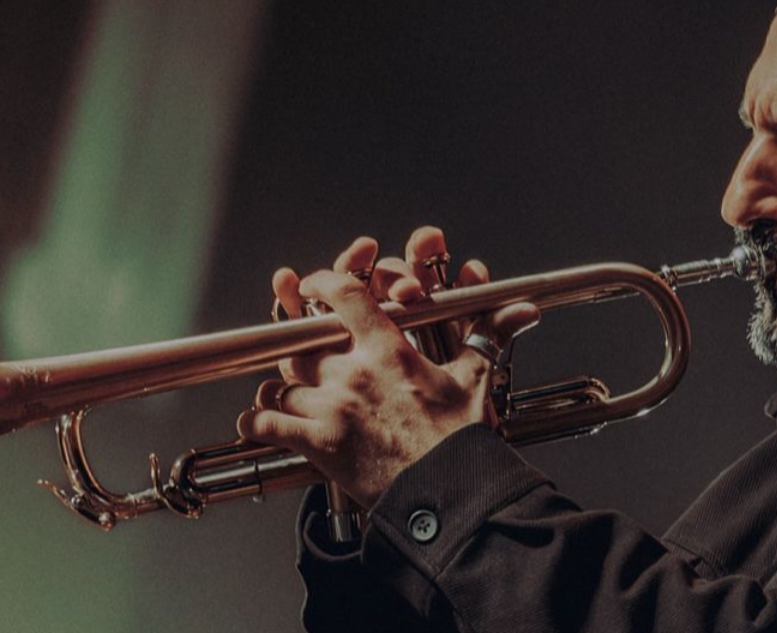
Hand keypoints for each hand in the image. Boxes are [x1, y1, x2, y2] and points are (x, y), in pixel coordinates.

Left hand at [236, 226, 538, 508]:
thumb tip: (520, 311)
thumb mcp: (474, 380)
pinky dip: (256, 422)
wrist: (447, 492)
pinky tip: (256, 422)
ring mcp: (331, 408)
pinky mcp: (317, 444)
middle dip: (301, 350)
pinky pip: (266, 423)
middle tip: (305, 357)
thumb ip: (486, 337)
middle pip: (302, 343)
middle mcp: (354, 372)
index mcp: (388, 350)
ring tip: (290, 395)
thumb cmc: (460, 439)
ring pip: (281, 383)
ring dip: (282, 389)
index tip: (310, 285)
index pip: (343, 296)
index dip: (321, 283)